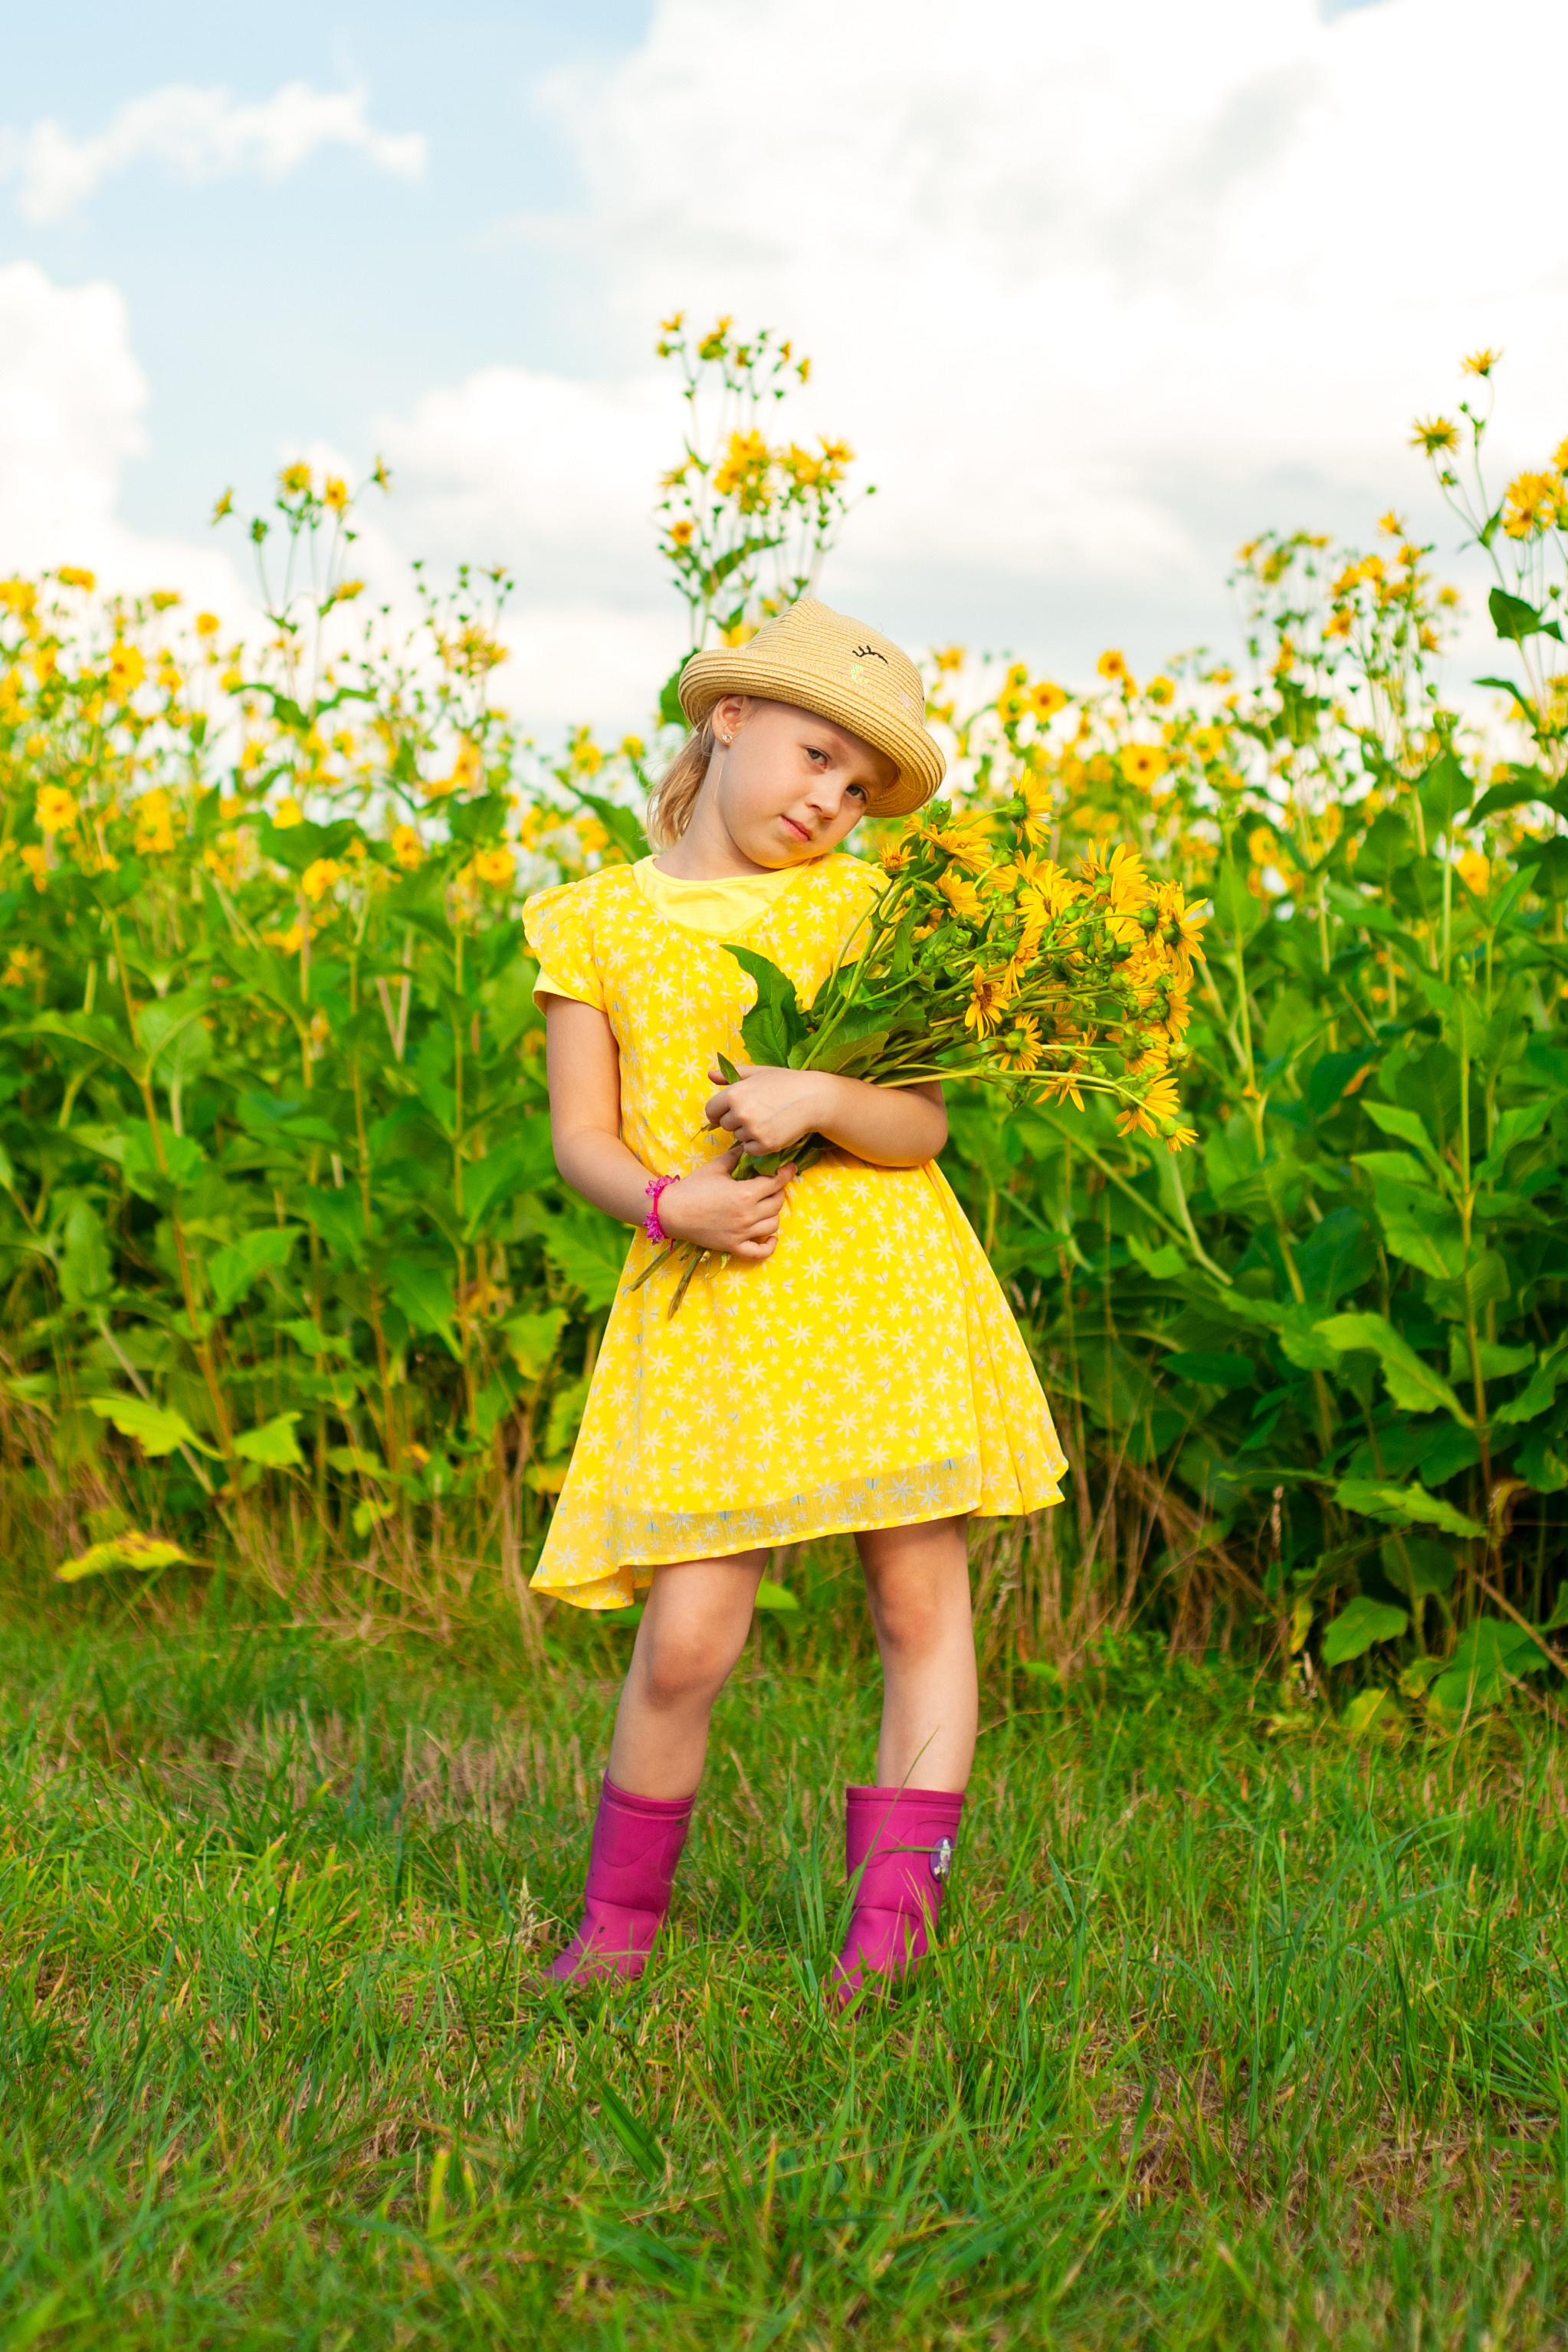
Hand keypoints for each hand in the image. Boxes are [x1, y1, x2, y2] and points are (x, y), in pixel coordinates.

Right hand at [658, 1148, 797, 1260]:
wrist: (670, 1211)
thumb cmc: (692, 1187)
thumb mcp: (716, 1166)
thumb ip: (736, 1156)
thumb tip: (751, 1146)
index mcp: (744, 1193)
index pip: (776, 1182)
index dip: (786, 1172)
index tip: (790, 1167)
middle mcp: (747, 1215)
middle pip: (777, 1202)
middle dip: (778, 1190)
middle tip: (772, 1184)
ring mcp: (742, 1233)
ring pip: (773, 1224)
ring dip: (774, 1212)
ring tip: (767, 1205)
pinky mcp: (734, 1246)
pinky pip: (760, 1252)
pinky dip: (769, 1246)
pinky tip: (771, 1237)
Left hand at [703, 1062, 830, 1157]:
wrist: (813, 1098)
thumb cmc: (785, 1082)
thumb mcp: (757, 1073)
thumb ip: (730, 1074)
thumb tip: (710, 1075)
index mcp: (734, 1094)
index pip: (711, 1111)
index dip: (719, 1112)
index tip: (729, 1112)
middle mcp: (741, 1113)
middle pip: (725, 1125)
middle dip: (736, 1121)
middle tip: (758, 1111)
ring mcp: (753, 1130)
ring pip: (738, 1137)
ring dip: (748, 1132)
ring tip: (768, 1119)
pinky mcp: (766, 1144)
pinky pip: (751, 1149)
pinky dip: (758, 1144)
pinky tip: (772, 1130)